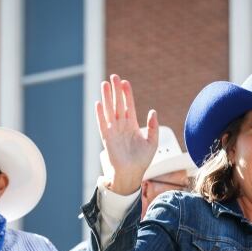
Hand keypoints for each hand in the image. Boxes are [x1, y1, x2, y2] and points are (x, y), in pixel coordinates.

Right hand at [95, 74, 157, 194]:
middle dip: (116, 91)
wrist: (132, 173)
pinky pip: (102, 123)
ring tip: (104, 84)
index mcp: (132, 125)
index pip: (128, 105)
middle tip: (114, 77)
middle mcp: (121, 126)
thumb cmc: (142, 160)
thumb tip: (153, 111)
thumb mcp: (152, 142)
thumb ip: (153, 127)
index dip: (127, 94)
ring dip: (106, 98)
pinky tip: (98, 103)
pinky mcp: (107, 138)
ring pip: (109, 110)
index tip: (125, 82)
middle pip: (117, 104)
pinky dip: (100, 114)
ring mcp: (113, 131)